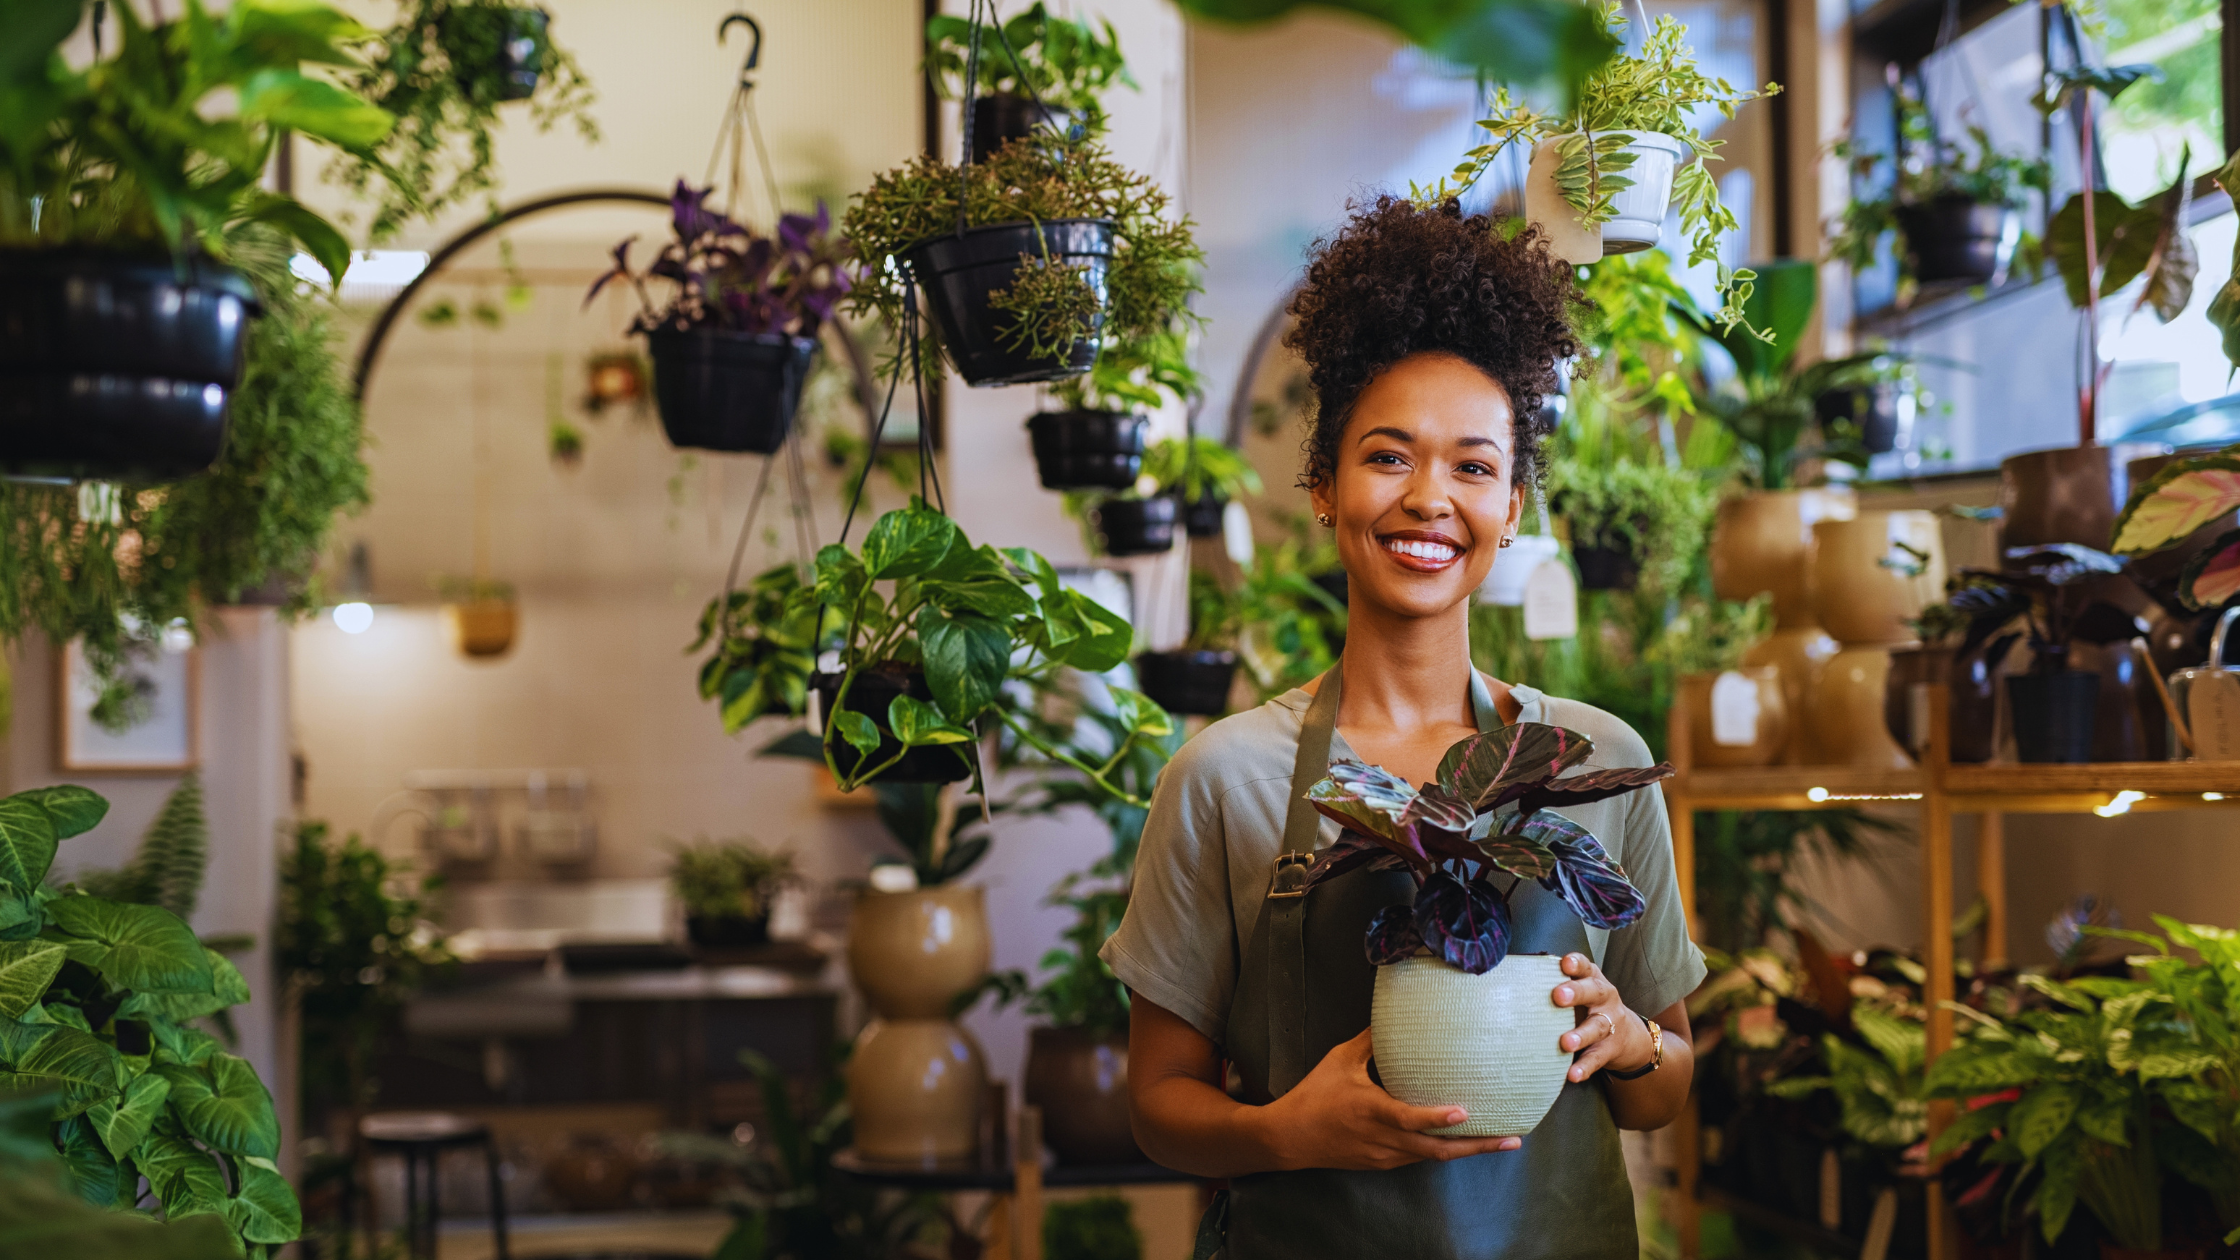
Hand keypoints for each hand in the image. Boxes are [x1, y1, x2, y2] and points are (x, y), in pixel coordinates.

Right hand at [1256, 1028, 1523, 1169]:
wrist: (1290, 1138)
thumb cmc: (1314, 1095)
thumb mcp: (1340, 1060)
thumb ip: (1370, 1041)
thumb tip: (1395, 1017)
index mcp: (1371, 1111)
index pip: (1409, 1119)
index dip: (1436, 1119)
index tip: (1464, 1113)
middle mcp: (1383, 1138)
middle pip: (1437, 1150)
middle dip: (1477, 1146)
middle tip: (1511, 1138)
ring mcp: (1385, 1155)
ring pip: (1432, 1157)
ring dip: (1466, 1150)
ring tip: (1501, 1141)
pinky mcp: (1383, 1163)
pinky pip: (1419, 1157)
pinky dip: (1443, 1149)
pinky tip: (1462, 1141)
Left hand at [1552, 952, 1651, 1082]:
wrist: (1626, 1036)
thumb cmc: (1588, 1007)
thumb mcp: (1579, 991)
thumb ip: (1554, 984)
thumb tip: (1511, 980)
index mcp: (1592, 980)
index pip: (1585, 967)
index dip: (1576, 964)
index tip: (1565, 963)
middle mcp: (1604, 999)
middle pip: (1594, 992)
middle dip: (1576, 993)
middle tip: (1558, 996)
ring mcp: (1610, 1024)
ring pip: (1597, 1027)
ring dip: (1581, 1035)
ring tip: (1566, 1043)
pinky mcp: (1610, 1048)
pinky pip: (1597, 1058)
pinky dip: (1585, 1067)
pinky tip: (1573, 1074)